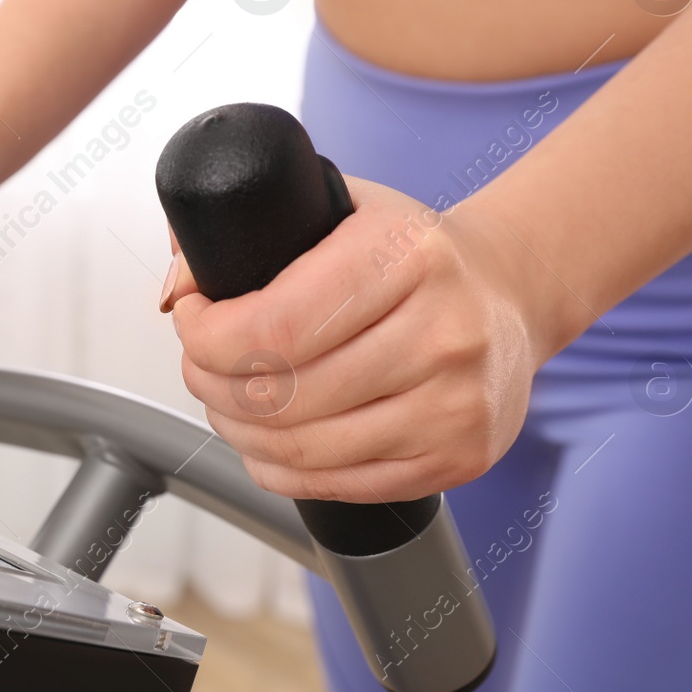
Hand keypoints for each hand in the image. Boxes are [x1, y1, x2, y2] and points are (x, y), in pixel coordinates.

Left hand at [162, 177, 561, 503]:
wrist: (510, 294)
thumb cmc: (413, 253)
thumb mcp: (342, 206)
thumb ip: (253, 228)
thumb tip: (180, 280)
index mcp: (407, 255)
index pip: (274, 325)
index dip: (207, 336)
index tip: (192, 321)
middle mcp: (442, 332)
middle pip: (281, 394)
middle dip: (211, 383)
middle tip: (199, 364)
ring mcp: (454, 404)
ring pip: (301, 448)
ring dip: (238, 431)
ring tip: (226, 403)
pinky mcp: (457, 457)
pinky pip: (338, 485)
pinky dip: (280, 471)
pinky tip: (266, 443)